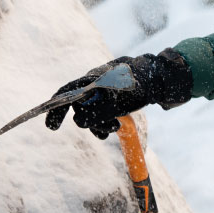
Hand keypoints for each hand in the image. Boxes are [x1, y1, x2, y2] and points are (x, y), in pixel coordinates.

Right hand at [45, 50, 192, 138]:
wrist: (162, 76)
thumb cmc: (141, 84)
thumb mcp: (121, 99)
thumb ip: (100, 110)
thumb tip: (78, 122)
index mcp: (93, 79)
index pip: (66, 92)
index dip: (55, 109)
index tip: (52, 126)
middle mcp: (94, 84)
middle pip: (80, 106)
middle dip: (87, 122)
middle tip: (100, 136)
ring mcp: (103, 92)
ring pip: (91, 112)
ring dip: (98, 124)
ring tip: (114, 130)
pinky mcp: (112, 99)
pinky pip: (101, 113)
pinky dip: (104, 123)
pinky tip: (112, 131)